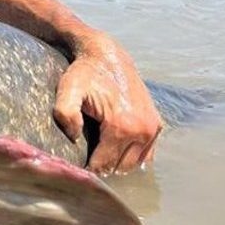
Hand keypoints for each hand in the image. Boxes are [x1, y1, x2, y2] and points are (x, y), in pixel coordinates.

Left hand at [52, 34, 163, 173]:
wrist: (107, 56)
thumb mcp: (68, 89)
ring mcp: (154, 128)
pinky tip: (114, 148)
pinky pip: (146, 154)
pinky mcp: (158, 125)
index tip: (74, 164)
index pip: (103, 165)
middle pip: (119, 167)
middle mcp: (144, 130)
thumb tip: (74, 137)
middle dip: (102, 167)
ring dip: (117, 162)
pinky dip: (131, 155)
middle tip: (84, 158)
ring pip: (133, 163)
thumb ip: (65, 113)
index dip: (87, 168)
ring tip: (98, 153)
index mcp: (123, 126)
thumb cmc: (85, 74)